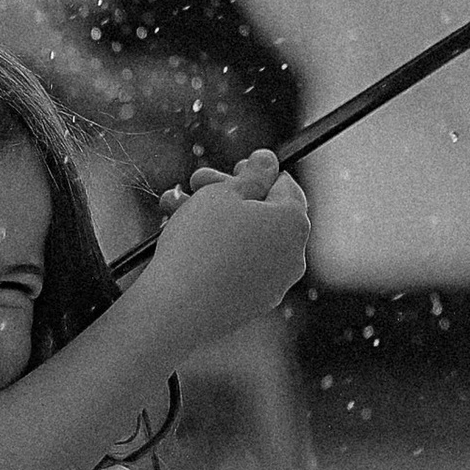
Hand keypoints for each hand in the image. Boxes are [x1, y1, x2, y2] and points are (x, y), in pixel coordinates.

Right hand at [131, 150, 309, 350]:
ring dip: (213, 219)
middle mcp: (294, 255)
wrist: (176, 308)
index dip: (254, 172)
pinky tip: (183, 242)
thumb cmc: (200, 244)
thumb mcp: (225, 193)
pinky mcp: (254, 303)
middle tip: (195, 184)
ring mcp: (275, 283)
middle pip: (264, 212)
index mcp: (295, 223)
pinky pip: (239, 267)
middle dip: (227, 194)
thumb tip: (270, 161)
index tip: (229, 170)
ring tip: (174, 208)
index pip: (284, 184)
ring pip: (246, 239)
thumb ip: (253, 173)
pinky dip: (217, 251)